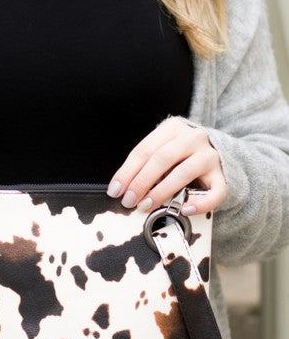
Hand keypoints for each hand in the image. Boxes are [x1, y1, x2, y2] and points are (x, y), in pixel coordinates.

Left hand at [107, 116, 227, 214]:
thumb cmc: (180, 156)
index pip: (145, 150)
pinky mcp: (222, 175)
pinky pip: (214, 192)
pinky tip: (185, 210)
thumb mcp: (161, 151)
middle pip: (162, 159)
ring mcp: (209, 156)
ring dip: (161, 192)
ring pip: (184, 173)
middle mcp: (193, 138)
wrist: (216, 153)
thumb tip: (122, 188)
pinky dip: (200, 203)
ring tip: (146, 206)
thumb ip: (145, 164)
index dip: (127, 172)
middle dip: (141, 182)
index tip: (116, 190)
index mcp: (173, 128)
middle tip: (129, 201)